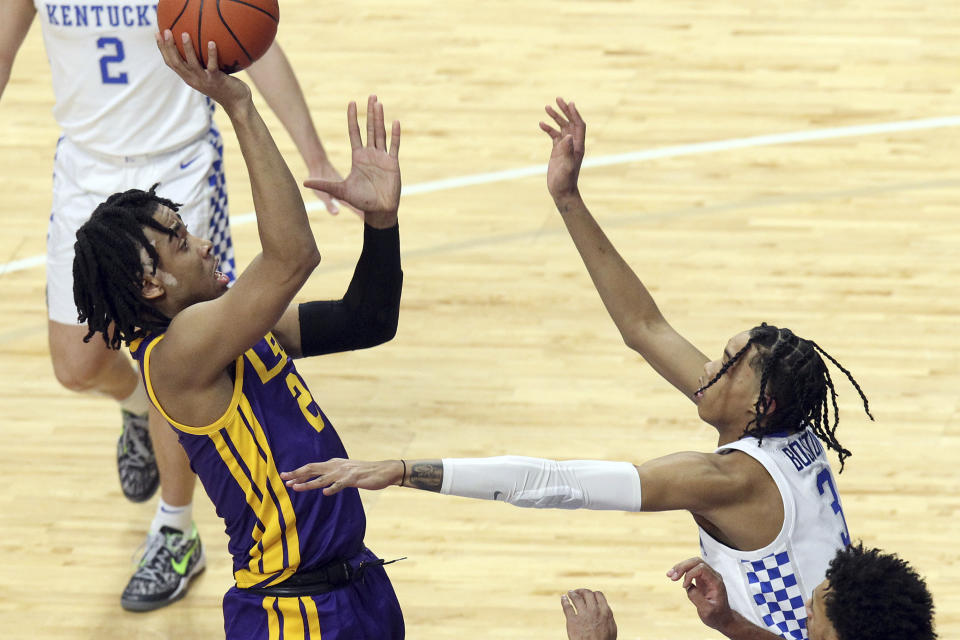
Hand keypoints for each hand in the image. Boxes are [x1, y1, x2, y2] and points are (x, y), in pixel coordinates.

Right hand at [155, 30, 250, 109]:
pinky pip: (212, 66)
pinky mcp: (216, 80)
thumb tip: (202, 41)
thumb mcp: (209, 74)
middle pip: (176, 63)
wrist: (237, 103)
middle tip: (167, 31)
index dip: (162, 48)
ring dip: (187, 49)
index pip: (170, 62)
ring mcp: (204, 80)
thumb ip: (202, 62)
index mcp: (189, 77)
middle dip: (169, 46)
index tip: (157, 33)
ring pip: (192, 64)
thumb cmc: (225, 86)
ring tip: (185, 34)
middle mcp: (193, 79)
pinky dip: (211, 54)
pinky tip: (212, 42)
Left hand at [280, 458, 403, 494]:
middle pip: (312, 469)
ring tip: (295, 487)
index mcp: (334, 463)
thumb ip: (335, 476)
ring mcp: (344, 472)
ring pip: (322, 478)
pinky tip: (325, 492)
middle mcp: (336, 466)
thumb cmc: (366, 473)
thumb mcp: (347, 472)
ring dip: (308, 483)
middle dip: (297, 474)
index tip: (286, 477)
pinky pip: (340, 484)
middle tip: (283, 479)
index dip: (298, 472)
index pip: (312, 467)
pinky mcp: (353, 479)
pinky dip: (332, 488)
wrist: (384, 470)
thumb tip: (323, 483)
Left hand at [303, 95, 400, 222]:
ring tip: (380, 103)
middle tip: (371, 96)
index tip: (352, 103)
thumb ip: (324, 185)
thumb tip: (304, 182)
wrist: (378, 210)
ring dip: (380, 119)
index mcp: (358, 157)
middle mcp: (370, 154)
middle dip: (370, 112)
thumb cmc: (361, 200)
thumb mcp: (340, 190)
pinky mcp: (392, 163)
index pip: (354, 132)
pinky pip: (394, 146)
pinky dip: (395, 134)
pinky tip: (395, 122)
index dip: (353, 118)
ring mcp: (382, 157)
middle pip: (369, 128)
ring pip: (381, 133)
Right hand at [540, 97, 585, 204]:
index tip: (569, 103)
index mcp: (578, 146)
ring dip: (556, 117)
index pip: (578, 125)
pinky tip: (541, 124)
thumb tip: (568, 137)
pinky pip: (554, 136)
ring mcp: (565, 147)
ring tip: (547, 107)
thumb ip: (567, 152)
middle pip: (570, 123)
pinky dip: (548, 129)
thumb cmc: (565, 181)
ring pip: (562, 128)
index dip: (575, 114)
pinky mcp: (557, 151)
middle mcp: (573, 145)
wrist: (562, 192)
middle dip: (564, 111)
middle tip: (557, 99)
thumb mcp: (566, 166)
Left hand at [562, 589, 616, 639]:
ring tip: (569, 593)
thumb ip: (608, 617)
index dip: (592, 593)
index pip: (598, 595)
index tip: (588, 594)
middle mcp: (594, 611)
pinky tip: (563, 598)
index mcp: (605, 612)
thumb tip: (606, 610)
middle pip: (587, 594)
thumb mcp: (611, 629)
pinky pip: (567, 607)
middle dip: (582, 591)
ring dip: (572, 593)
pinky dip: (564, 600)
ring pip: (576, 598)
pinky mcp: (573, 621)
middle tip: (577, 592)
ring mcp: (583, 615)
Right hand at [667, 557, 735, 631]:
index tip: (684, 586)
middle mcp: (713, 576)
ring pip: (693, 563)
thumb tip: (688, 586)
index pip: (701, 568)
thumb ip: (697, 597)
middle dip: (682, 567)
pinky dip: (682, 571)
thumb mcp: (707, 610)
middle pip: (696, 562)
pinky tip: (675, 577)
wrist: (722, 618)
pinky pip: (691, 569)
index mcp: (716, 582)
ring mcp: (708, 576)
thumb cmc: (717, 615)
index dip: (690, 574)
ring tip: (670, 575)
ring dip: (680, 567)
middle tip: (671, 576)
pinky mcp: (703, 578)